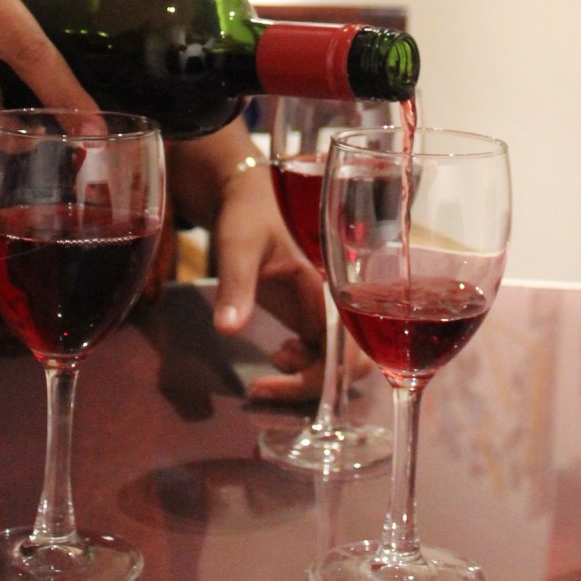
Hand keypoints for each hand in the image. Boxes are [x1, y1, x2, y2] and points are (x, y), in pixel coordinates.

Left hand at [209, 161, 329, 402]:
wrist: (245, 195)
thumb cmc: (247, 213)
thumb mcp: (238, 244)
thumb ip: (236, 285)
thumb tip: (229, 330)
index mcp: (332, 284)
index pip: (348, 346)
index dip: (322, 374)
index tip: (279, 375)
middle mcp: (338, 301)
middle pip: (352, 362)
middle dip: (314, 384)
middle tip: (265, 385)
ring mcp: (327, 309)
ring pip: (338, 361)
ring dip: (308, 378)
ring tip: (269, 367)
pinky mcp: (312, 313)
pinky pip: (322, 352)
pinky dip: (304, 367)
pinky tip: (279, 356)